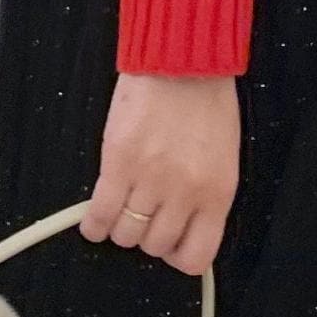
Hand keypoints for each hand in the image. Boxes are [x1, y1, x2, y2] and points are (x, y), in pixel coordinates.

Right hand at [80, 71, 240, 276]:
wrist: (182, 60)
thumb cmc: (207, 101)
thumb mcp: (223, 156)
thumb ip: (206, 194)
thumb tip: (183, 225)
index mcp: (217, 192)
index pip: (197, 255)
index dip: (178, 256)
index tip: (170, 245)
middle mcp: (184, 193)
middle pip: (155, 245)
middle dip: (147, 236)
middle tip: (143, 217)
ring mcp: (150, 179)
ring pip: (126, 234)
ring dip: (121, 227)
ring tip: (121, 210)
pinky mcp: (118, 162)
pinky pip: (100, 214)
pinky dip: (93, 224)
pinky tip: (94, 221)